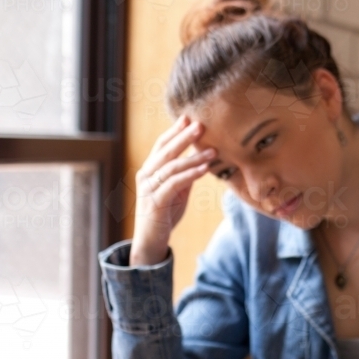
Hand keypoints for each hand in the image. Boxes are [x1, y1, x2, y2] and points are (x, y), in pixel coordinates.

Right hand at [130, 116, 214, 265]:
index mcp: (149, 169)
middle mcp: (146, 175)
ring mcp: (148, 188)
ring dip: (194, 157)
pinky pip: (174, 184)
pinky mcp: (155, 202)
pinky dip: (191, 174)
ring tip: (213, 150)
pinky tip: (205, 169)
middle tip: (201, 124)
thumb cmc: (165, 214)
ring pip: (172, 166)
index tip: (189, 117)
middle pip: (166, 151)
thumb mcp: (177, 191)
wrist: (151, 241)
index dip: (175, 131)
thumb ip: (184, 175)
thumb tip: (201, 160)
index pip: (162, 145)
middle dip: (184, 136)